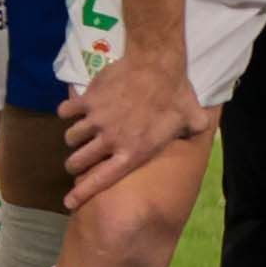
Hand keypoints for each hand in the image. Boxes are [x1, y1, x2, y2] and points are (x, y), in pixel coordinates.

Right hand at [56, 47, 206, 204]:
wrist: (156, 64)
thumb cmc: (177, 94)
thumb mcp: (193, 119)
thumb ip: (194, 130)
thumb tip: (199, 131)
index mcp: (134, 151)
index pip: (102, 179)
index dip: (83, 193)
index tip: (68, 202)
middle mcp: (111, 140)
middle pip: (78, 161)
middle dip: (74, 164)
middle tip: (76, 162)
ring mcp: (96, 120)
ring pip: (71, 137)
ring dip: (73, 138)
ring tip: (79, 133)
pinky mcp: (87, 100)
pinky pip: (66, 111)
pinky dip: (67, 111)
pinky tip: (72, 110)